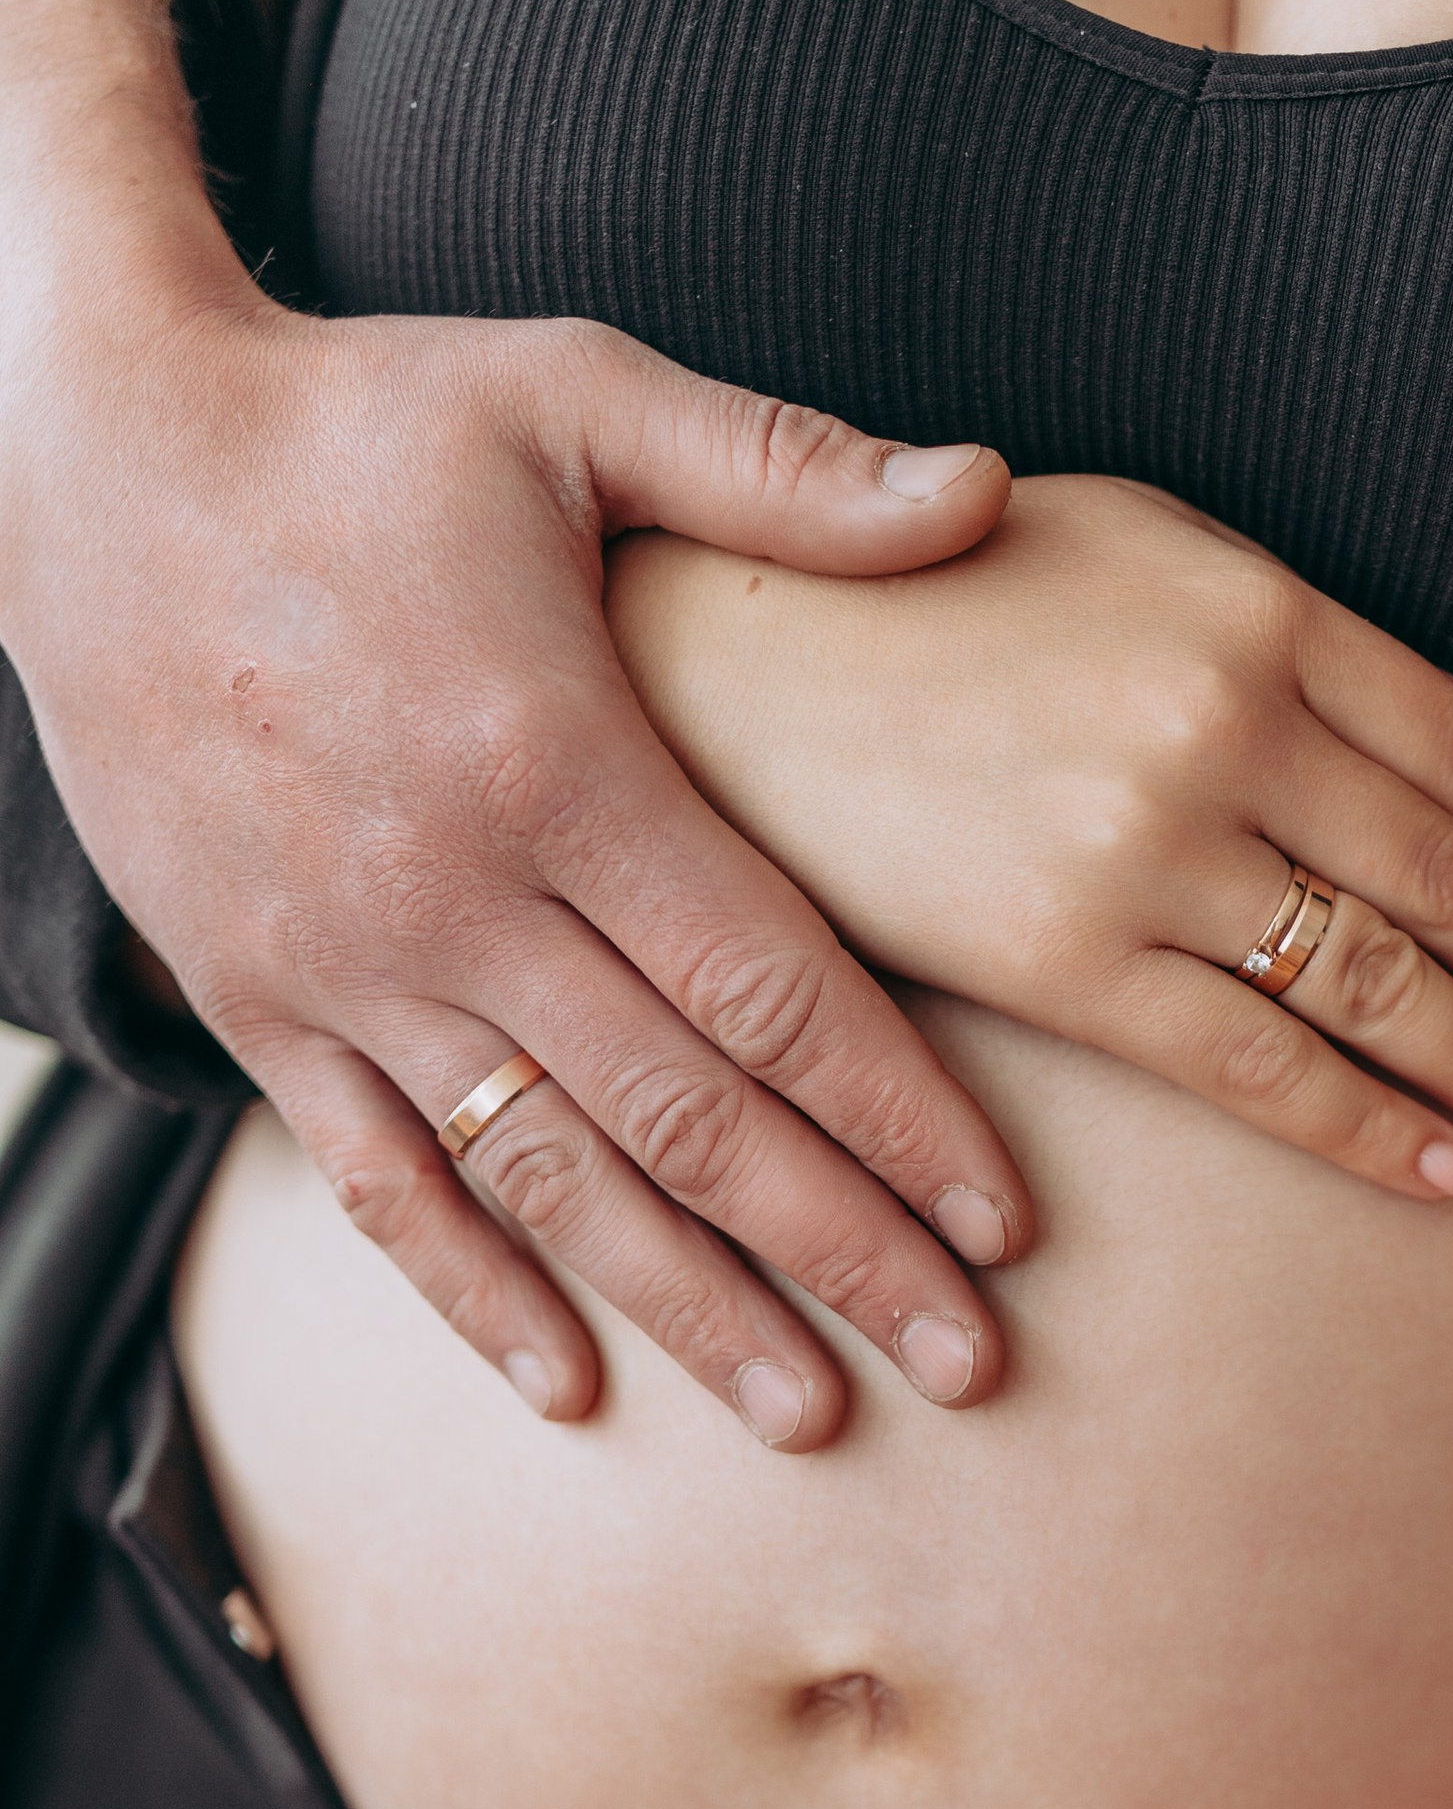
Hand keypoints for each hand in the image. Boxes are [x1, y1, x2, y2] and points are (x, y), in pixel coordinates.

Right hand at [0, 275, 1029, 1445]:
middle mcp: (453, 892)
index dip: (902, 1118)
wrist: (83, 453)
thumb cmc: (359, 418)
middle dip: (842, 1253)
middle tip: (969, 1366)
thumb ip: (784, 474)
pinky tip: (569, 1386)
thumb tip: (990, 493)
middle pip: (690, 1119)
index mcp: (559, 761)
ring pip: (548, 1180)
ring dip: (688, 1309)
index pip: (773, 988)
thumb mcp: (574, 394)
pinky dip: (471, 1291)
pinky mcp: (251, 996)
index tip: (1004, 1226)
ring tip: (811, 1413)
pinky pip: (375, 1180)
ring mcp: (343, 964)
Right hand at [607, 476, 1452, 1205]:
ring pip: (1375, 979)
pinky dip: (1374, 1128)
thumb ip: (1257, 624)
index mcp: (1248, 597)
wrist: (710, 654)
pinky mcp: (1065, 954)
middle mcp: (1220, 713)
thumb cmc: (908, 597)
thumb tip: (1403, 736)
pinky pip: (1261, 1066)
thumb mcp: (1112, 543)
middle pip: (1445, 873)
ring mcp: (1146, 838)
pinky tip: (1446, 1171)